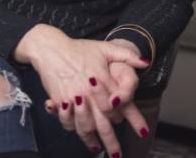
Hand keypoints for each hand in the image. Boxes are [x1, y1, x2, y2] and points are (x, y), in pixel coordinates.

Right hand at [16, 25, 146, 153]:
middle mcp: (89, 93)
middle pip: (103, 122)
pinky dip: (75, 131)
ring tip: (98, 149)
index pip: (120, 105)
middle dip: (111, 141)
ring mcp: (74, 99)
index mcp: (103, 80)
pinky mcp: (60, 102)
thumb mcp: (104, 47)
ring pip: (85, 127)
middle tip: (117, 154)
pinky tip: (80, 136)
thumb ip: (126, 55)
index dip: (131, 119)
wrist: (50, 48)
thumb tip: (145, 62)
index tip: (141, 132)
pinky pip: (68, 122)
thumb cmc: (78, 49)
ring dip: (91, 140)